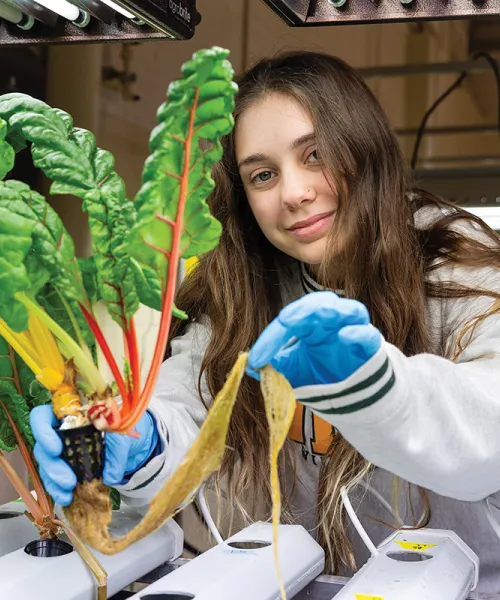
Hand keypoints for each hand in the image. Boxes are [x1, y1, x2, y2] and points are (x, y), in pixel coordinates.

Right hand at [30, 405, 158, 506]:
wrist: (129, 442)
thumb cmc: (122, 428)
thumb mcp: (122, 430)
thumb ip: (117, 448)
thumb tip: (110, 476)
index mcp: (68, 413)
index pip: (41, 416)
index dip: (42, 431)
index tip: (56, 448)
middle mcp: (59, 430)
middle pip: (42, 446)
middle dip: (53, 466)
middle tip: (69, 480)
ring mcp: (60, 450)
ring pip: (45, 465)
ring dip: (54, 481)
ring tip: (68, 492)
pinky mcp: (64, 467)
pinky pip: (53, 479)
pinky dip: (58, 490)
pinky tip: (66, 498)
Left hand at [247, 291, 381, 387]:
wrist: (354, 399)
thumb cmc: (322, 377)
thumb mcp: (292, 372)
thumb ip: (273, 366)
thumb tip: (248, 365)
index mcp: (311, 326)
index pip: (290, 320)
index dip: (271, 337)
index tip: (256, 359)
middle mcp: (333, 324)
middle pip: (319, 303)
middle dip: (300, 310)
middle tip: (284, 321)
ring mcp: (354, 333)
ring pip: (349, 309)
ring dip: (329, 310)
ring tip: (310, 319)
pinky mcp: (371, 349)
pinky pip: (368, 335)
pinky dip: (357, 333)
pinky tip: (344, 336)